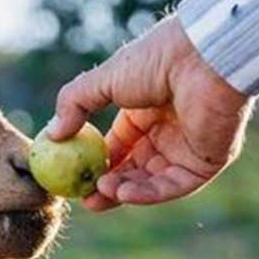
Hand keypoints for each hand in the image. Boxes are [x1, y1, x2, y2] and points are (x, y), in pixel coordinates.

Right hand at [50, 16, 254, 210]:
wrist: (202, 57)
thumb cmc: (157, 60)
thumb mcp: (104, 80)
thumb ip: (74, 104)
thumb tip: (52, 134)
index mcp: (145, 111)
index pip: (119, 148)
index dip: (96, 165)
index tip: (74, 180)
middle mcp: (167, 132)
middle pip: (133, 170)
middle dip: (108, 187)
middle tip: (85, 200)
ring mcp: (187, 148)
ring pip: (151, 181)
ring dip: (125, 190)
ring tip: (102, 191)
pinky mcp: (206, 162)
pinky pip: (173, 186)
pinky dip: (148, 193)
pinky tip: (124, 193)